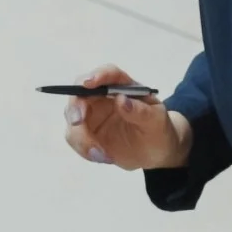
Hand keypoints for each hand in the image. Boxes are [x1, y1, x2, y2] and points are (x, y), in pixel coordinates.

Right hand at [62, 62, 190, 171]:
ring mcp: (92, 115)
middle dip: (75, 107)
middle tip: (77, 122)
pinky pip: (75, 139)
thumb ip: (141, 111)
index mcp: (123, 86)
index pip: (108, 74)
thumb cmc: (158, 130)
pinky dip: (85, 150)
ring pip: (73, 119)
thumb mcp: (157, 121)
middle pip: (80, 94)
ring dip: (81, 138)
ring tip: (102, 155)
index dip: (97, 76)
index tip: (88, 83)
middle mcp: (103, 97)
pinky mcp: (87, 133)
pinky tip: (105, 158)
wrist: (155, 152)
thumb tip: (121, 100)